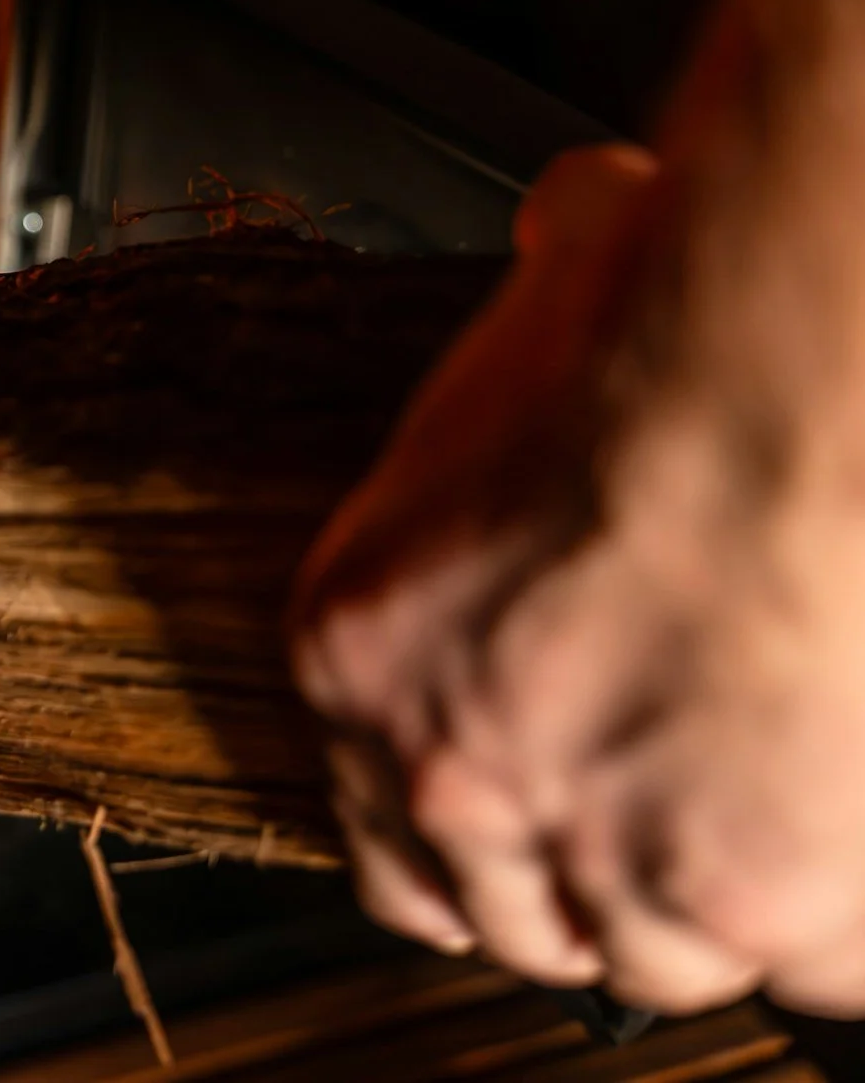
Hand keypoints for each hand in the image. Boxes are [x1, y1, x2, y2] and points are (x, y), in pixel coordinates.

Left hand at [292, 142, 864, 1015]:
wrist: (763, 403)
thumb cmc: (644, 351)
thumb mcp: (535, 324)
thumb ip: (533, 318)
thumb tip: (574, 217)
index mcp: (364, 650)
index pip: (375, 815)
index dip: (451, 829)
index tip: (502, 818)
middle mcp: (446, 769)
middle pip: (494, 905)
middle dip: (560, 884)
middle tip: (628, 834)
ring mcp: (587, 844)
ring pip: (635, 955)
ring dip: (682, 915)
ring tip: (737, 851)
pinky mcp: (734, 889)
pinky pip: (788, 965)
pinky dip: (814, 929)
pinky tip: (831, 868)